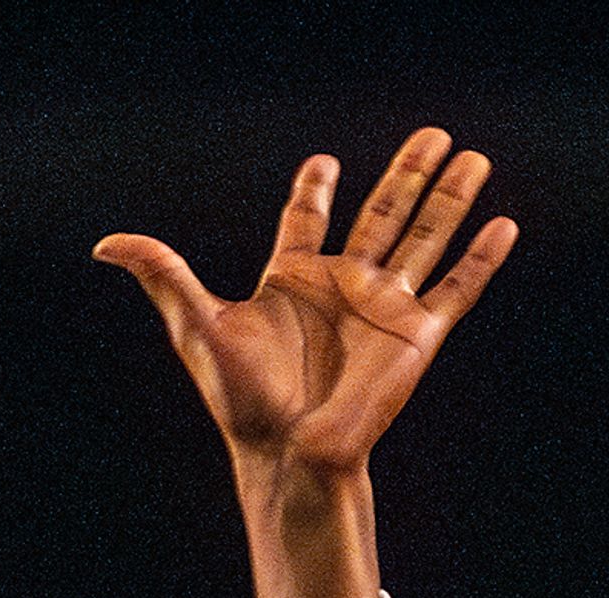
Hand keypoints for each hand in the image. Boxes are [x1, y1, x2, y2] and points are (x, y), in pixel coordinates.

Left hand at [97, 130, 517, 597]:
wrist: (289, 452)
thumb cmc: (242, 399)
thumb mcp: (196, 324)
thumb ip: (162, 274)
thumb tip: (104, 243)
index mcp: (293, 281)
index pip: (306, 222)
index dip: (314, 191)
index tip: (323, 164)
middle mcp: (343, 288)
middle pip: (383, 214)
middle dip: (407, 173)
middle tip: (431, 134)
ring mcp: (383, 308)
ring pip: (425, 237)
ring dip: (449, 198)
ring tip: (471, 157)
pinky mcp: (416, 336)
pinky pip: (456, 288)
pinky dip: (481, 258)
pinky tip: (504, 224)